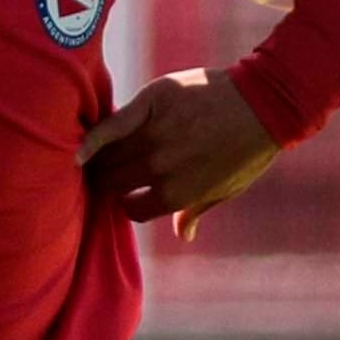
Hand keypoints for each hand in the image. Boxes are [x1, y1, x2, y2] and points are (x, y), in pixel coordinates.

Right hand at [78, 68, 278, 239]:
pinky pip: (110, 125)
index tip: (126, 196)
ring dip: (99, 160)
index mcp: (175, 195)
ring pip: (108, 155)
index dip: (127, 204)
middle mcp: (159, 168)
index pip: (132, 209)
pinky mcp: (149, 105)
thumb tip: (183, 235)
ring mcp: (152, 136)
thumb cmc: (247, 150)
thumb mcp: (225, 189)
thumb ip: (195, 211)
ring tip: (95, 159)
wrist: (263, 104)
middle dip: (106, 183)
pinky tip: (76, 149)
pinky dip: (92, 138)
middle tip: (105, 175)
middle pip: (112, 183)